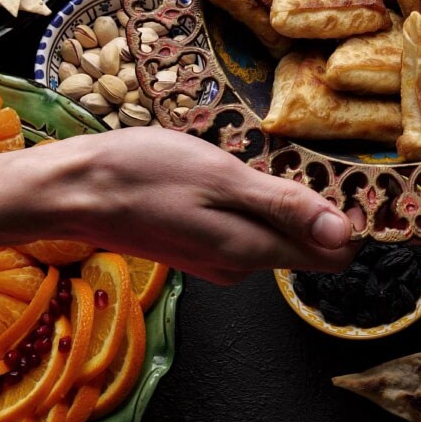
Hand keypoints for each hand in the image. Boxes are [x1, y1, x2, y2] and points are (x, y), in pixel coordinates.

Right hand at [0, 128, 354, 283]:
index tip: (347, 175)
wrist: (71, 189)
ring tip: (247, 159)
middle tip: (290, 155)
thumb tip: (345, 234)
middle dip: (311, 203)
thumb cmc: (143, 174)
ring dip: (272, 198)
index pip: (333, 254)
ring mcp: (216, 259)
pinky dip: (243, 200)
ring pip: (271, 232)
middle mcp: (241, 266)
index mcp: (253, 252)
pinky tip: (221, 173)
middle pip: (305, 243)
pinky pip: (242, 227)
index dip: (348, 217)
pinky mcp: (196, 246)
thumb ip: (285, 208)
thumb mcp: (223, 179)